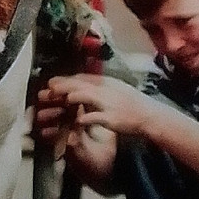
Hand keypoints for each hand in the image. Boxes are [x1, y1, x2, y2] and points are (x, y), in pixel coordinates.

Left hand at [41, 74, 156, 138]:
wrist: (149, 115)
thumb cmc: (132, 103)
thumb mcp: (117, 88)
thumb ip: (101, 86)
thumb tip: (84, 83)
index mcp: (106, 82)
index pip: (83, 77)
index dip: (67, 79)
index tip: (53, 81)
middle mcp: (106, 90)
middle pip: (80, 84)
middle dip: (63, 85)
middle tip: (49, 87)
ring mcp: (108, 103)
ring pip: (85, 96)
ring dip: (71, 96)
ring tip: (60, 98)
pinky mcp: (110, 118)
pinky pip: (93, 117)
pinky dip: (83, 118)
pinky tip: (75, 121)